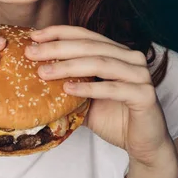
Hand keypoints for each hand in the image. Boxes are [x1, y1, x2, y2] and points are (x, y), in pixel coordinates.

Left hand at [25, 25, 177, 168]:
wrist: (143, 144)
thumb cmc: (113, 117)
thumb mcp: (85, 96)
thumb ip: (68, 82)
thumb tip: (34, 71)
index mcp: (116, 51)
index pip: (85, 34)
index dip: (58, 32)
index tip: (33, 36)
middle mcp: (131, 57)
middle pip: (89, 46)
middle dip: (57, 48)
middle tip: (31, 53)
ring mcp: (140, 74)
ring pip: (100, 63)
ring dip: (68, 66)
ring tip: (44, 72)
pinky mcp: (145, 94)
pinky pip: (113, 88)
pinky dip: (88, 88)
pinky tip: (68, 89)